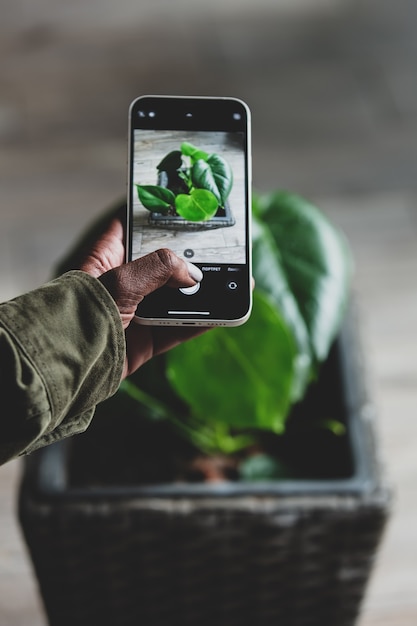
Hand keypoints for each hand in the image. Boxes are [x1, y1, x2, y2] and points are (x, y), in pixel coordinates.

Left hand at [79, 217, 206, 378]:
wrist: (72, 366)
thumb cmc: (84, 314)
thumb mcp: (122, 280)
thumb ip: (160, 268)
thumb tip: (193, 274)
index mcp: (108, 259)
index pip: (132, 231)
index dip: (156, 222)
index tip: (184, 214)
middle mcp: (123, 284)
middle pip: (163, 268)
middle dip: (190, 262)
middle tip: (220, 251)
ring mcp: (136, 313)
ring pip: (175, 300)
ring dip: (202, 294)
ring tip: (231, 283)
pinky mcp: (146, 341)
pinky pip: (179, 329)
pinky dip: (201, 323)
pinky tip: (222, 313)